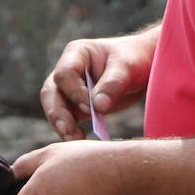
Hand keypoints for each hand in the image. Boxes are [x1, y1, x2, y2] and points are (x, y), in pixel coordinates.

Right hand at [40, 26, 157, 140]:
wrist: (143, 65)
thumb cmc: (134, 58)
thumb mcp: (127, 67)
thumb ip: (113, 84)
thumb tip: (98, 107)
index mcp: (77, 53)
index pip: (65, 74)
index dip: (74, 92)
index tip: (90, 107)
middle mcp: (68, 71)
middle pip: (51, 93)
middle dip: (58, 113)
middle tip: (68, 131)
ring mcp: (69, 89)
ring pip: (55, 108)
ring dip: (62, 125)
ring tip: (74, 140)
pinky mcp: (76, 106)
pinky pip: (68, 120)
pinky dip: (71, 131)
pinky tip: (81, 141)